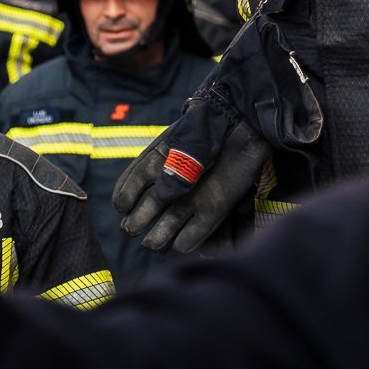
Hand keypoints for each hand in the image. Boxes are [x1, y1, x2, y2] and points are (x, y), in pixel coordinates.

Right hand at [112, 121, 269, 253]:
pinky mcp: (213, 210)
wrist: (246, 124)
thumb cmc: (214, 125)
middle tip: (132, 228)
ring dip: (158, 237)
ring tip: (153, 243)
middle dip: (137, 221)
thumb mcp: (191, 139)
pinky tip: (180, 244)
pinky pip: (194, 234)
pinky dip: (186, 242)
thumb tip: (163, 195)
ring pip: (167, 226)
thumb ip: (177, 166)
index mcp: (157, 160)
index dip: (125, 197)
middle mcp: (172, 184)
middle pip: (147, 209)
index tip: (123, 206)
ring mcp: (192, 199)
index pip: (132, 183)